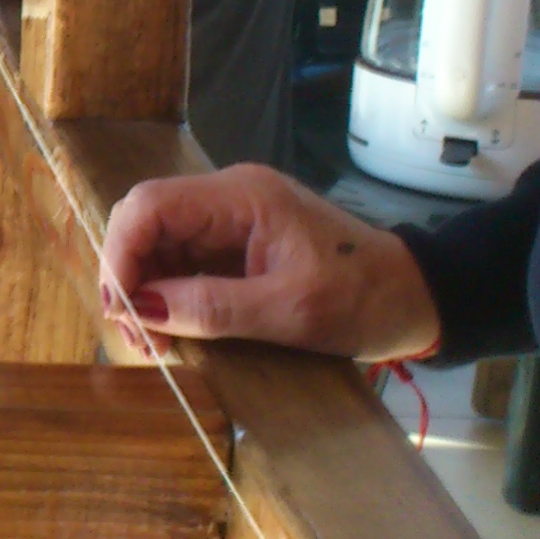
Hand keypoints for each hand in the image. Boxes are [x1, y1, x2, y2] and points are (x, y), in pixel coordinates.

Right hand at [98, 164, 439, 361]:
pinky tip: (172, 329)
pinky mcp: (236, 243)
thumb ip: (212, 307)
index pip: (151, 206)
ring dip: (145, 290)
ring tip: (151, 341)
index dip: (122, 254)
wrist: (419, 298)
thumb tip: (140, 310)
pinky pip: (183, 260)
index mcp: (242, 197)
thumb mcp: (290, 311)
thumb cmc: (364, 299)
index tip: (121, 310)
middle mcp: (228, 197)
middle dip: (129, 276)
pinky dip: (169, 294)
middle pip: (146, 221)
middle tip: (134, 334)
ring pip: (159, 243)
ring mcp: (231, 219)